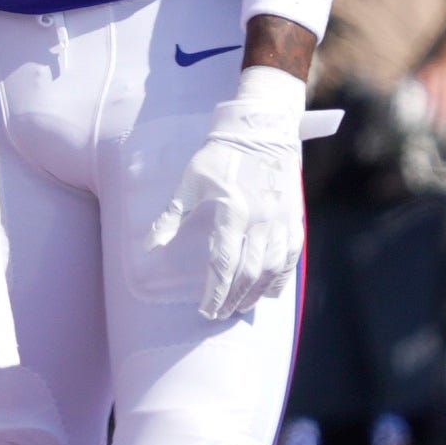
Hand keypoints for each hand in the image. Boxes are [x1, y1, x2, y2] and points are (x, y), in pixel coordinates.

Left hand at [138, 64, 307, 319]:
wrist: (263, 130)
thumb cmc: (220, 155)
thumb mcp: (190, 181)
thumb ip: (171, 216)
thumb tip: (149, 246)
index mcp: (233, 212)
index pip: (223, 263)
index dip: (215, 291)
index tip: (205, 310)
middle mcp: (261, 220)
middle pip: (248, 272)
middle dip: (233, 298)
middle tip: (219, 314)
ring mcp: (282, 220)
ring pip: (272, 269)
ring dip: (256, 293)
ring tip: (240, 307)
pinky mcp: (295, 218)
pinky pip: (291, 257)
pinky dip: (281, 278)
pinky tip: (269, 292)